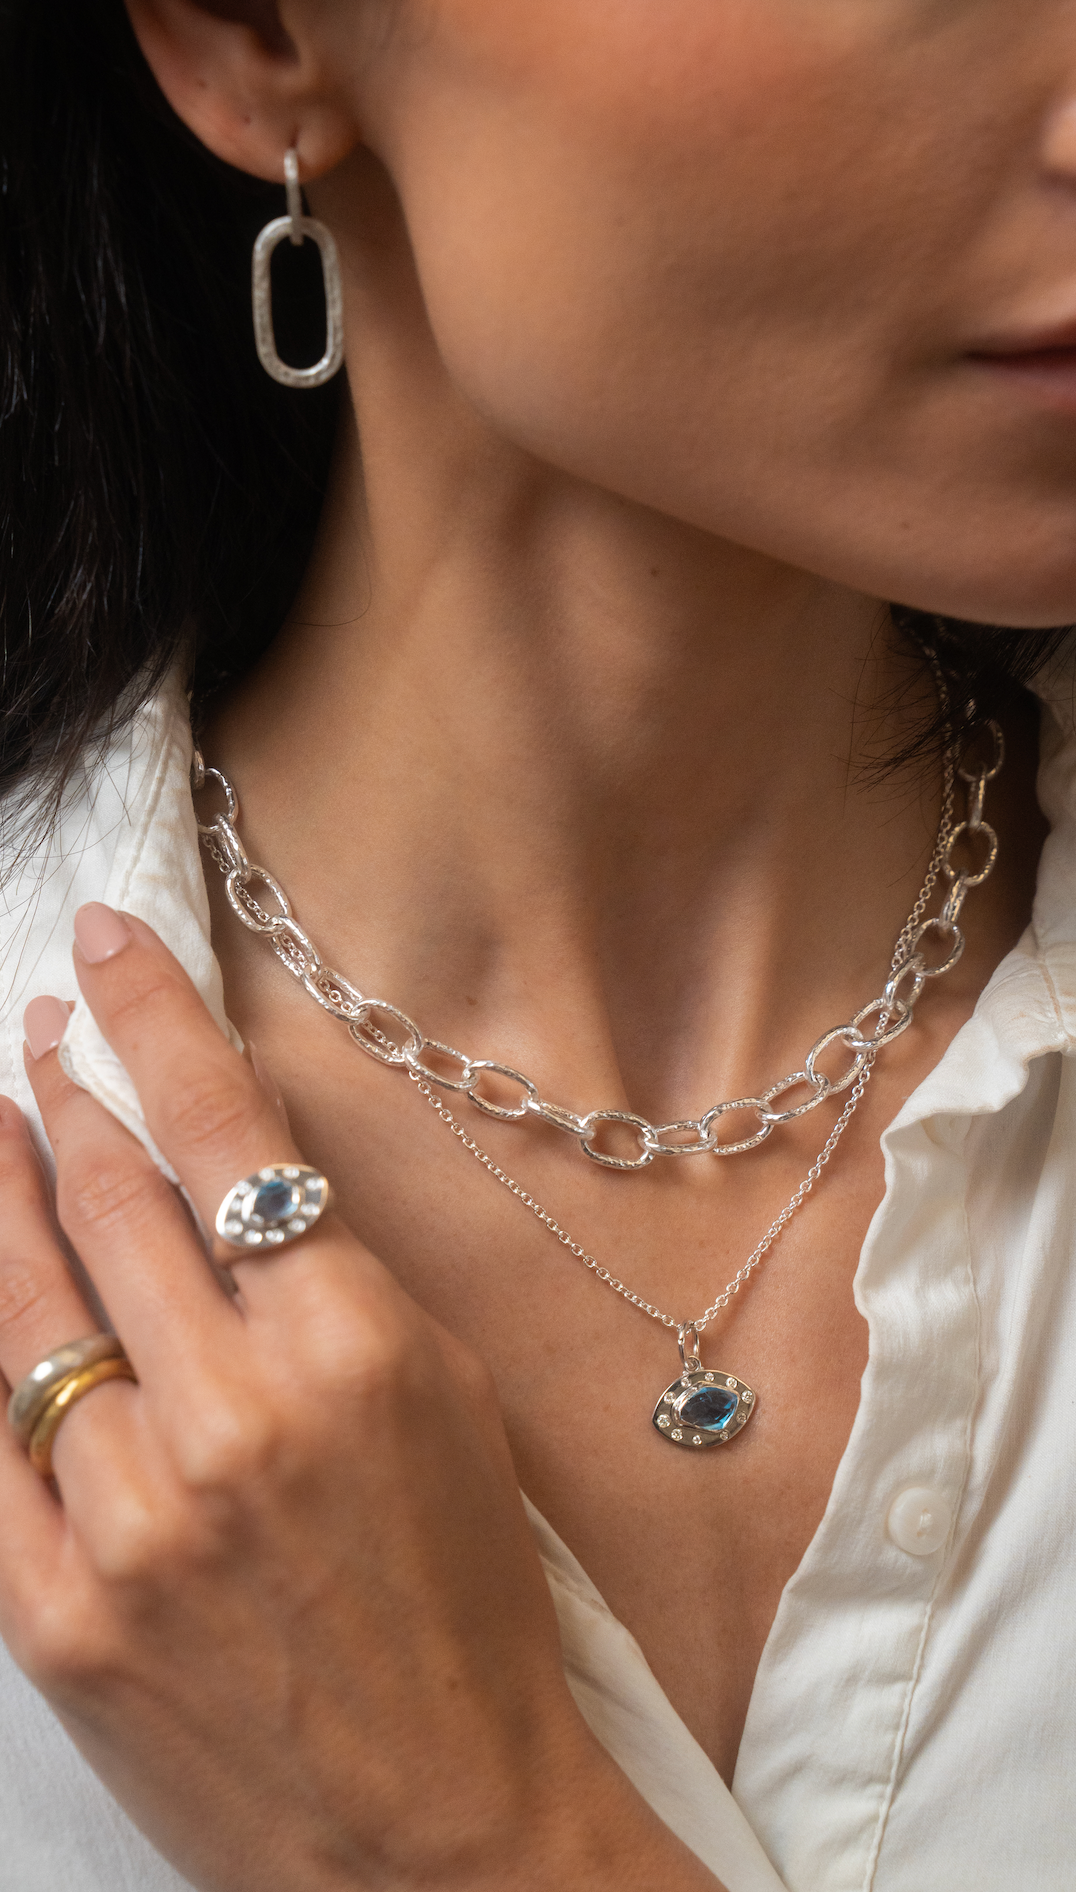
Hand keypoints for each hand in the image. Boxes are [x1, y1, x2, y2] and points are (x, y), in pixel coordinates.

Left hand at [0, 906, 717, 1891]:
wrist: (433, 1835)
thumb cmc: (467, 1609)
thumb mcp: (439, 1398)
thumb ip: (327, 1271)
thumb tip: (231, 1154)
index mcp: (348, 1352)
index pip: (220, 1133)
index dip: (151, 1018)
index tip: (104, 948)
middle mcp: (226, 1417)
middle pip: (107, 1196)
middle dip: (62, 1090)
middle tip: (39, 1032)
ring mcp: (122, 1517)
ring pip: (24, 1301)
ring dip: (0, 1193)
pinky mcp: (48, 1612)